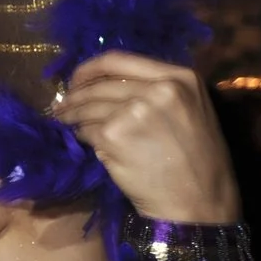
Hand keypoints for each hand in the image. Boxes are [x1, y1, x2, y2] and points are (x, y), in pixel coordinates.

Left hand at [52, 53, 239, 222]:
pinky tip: (80, 139)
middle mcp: (159, 88)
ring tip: (63, 120)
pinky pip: (86, 130)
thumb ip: (154, 91)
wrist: (198, 200)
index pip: (119, 59)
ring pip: (88, 106)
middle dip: (75, 94)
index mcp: (181, 77)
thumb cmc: (196, 160)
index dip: (90, 69)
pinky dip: (79, 135)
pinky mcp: (115, 134)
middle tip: (62, 104)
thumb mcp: (189, 110)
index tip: (77, 79)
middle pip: (100, 84)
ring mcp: (136, 110)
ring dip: (71, 114)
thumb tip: (105, 85)